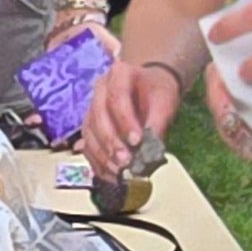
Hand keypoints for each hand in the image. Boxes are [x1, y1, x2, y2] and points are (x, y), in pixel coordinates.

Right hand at [81, 57, 181, 181]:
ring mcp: (91, 109)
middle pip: (98, 116)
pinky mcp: (89, 128)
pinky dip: (97, 163)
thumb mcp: (165, 101)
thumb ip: (158, 123)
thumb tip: (151, 151)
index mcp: (120, 75)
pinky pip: (87, 147)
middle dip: (111, 142)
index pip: (117, 96)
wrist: (149, 87)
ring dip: (103, 156)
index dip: (124, 120)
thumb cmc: (157, 91)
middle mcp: (99, 90)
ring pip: (89, 133)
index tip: (136, 141)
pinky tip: (110, 175)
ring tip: (119, 172)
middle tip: (125, 162)